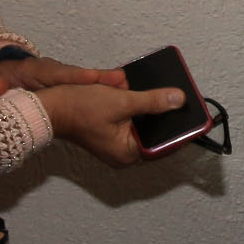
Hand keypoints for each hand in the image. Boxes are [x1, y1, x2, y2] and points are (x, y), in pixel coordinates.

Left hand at [0, 54, 127, 97]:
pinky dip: (104, 90)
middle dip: (100, 78)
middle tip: (121, 80)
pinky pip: (90, 88)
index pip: (59, 73)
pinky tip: (121, 97)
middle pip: (81, 75)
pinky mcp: (71, 87)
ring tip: (126, 86)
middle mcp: (56, 72)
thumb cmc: (3, 80)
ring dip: (107, 83)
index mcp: (38, 71)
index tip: (93, 77)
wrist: (7, 75)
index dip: (76, 76)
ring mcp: (65, 79)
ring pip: (88, 81)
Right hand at [36, 82, 182, 167]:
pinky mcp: (109, 131)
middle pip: (154, 133)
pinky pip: (130, 118)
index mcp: (127, 153)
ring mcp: (115, 142)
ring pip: (142, 124)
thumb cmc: (79, 108)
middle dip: (161, 112)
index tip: (194, 116)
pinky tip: (133, 91)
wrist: (48, 106)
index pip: (164, 144)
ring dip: (146, 106)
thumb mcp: (121, 101)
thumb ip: (152, 101)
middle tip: (176, 96)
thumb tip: (178, 100)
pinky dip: (133, 105)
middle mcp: (123, 152)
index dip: (179, 129)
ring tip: (151, 92)